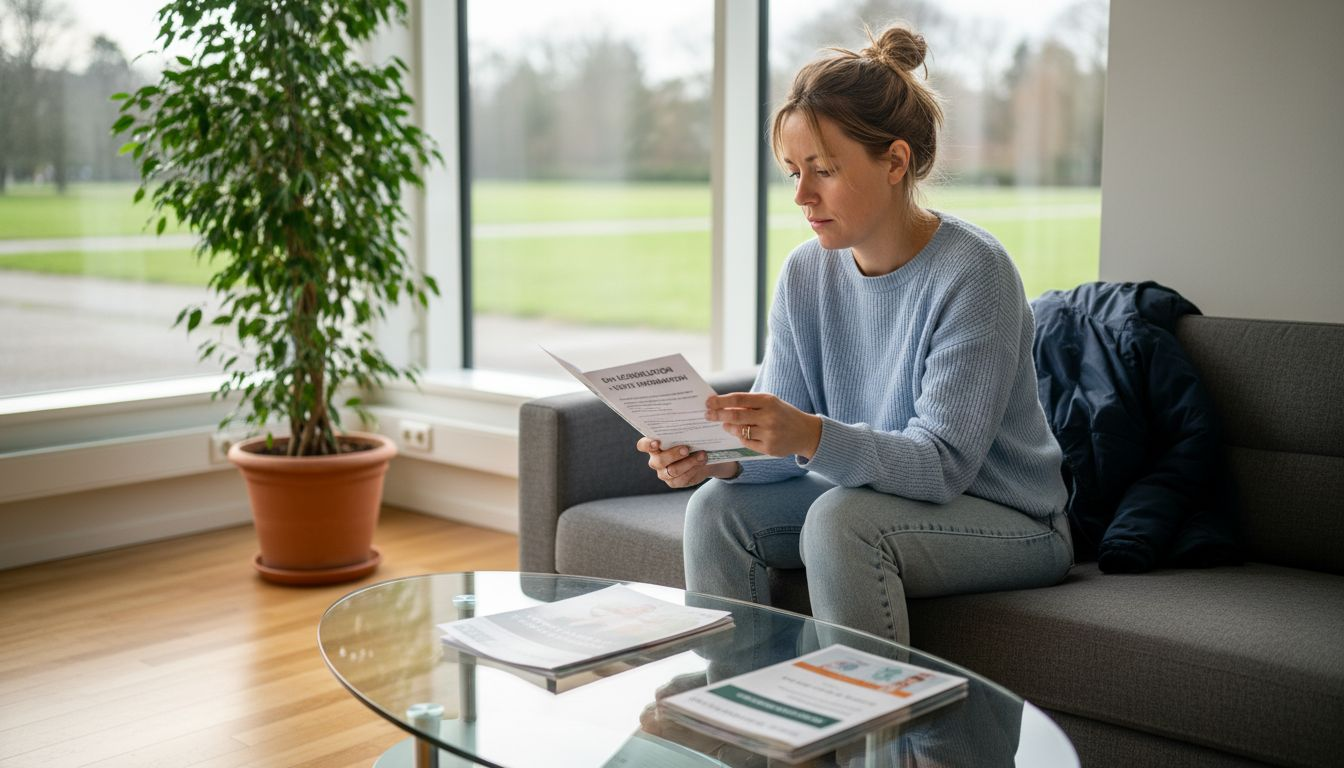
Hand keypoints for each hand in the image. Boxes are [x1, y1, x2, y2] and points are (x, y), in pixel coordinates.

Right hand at [636, 437, 739, 487]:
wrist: (702, 457)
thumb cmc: (690, 440)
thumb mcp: (686, 433)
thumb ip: (682, 427)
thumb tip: (691, 411)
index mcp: (654, 445)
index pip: (643, 445)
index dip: (647, 444)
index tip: (657, 441)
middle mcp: (656, 459)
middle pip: (659, 460)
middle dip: (674, 454)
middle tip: (686, 448)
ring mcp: (663, 472)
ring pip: (672, 471)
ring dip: (689, 463)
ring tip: (702, 455)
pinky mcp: (673, 482)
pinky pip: (681, 479)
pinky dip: (693, 470)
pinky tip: (701, 463)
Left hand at [705, 392, 822, 458]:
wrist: (805, 432)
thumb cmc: (782, 414)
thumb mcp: (770, 403)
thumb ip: (749, 404)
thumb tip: (721, 405)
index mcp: (768, 401)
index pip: (738, 400)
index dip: (721, 401)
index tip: (708, 402)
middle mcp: (769, 417)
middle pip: (736, 416)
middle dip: (718, 415)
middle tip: (707, 415)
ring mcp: (770, 434)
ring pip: (740, 431)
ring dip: (728, 427)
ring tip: (725, 425)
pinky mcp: (769, 448)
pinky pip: (747, 443)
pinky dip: (741, 438)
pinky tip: (741, 434)